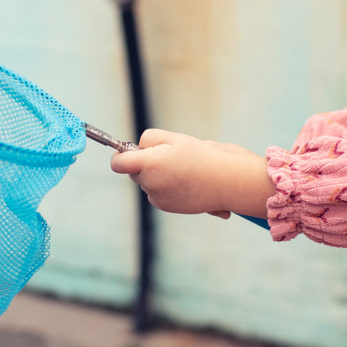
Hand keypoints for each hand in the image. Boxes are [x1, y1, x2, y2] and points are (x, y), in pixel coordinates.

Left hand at [109, 129, 274, 217]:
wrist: (227, 182)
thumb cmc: (203, 156)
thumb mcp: (175, 139)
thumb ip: (149, 140)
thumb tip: (137, 149)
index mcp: (150, 165)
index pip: (118, 163)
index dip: (120, 155)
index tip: (127, 151)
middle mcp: (151, 185)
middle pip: (134, 172)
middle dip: (144, 162)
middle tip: (169, 154)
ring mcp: (158, 199)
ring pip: (147, 182)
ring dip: (158, 174)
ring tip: (183, 168)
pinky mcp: (168, 207)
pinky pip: (158, 193)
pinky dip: (167, 186)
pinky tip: (187, 181)